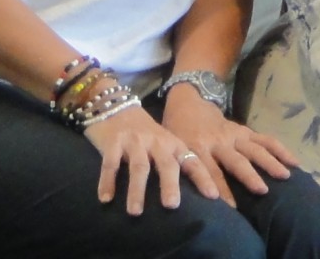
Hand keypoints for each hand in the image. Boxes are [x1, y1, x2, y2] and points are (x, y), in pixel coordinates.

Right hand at [85, 103, 218, 214]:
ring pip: (139, 167)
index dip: (202, 178)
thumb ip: (174, 162)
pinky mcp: (113, 141)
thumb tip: (192, 196)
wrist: (116, 106)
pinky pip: (111, 164)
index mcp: (172, 144)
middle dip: (170, 185)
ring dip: (137, 190)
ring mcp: (135, 141)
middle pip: (166, 164)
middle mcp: (156, 142)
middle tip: (172, 205)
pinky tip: (106, 199)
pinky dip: (108, 181)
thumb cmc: (144, 133)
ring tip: (136, 212)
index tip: (213, 196)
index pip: (191, 162)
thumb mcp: (163, 143)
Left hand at [160, 83, 298, 198]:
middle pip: (236, 160)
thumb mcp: (173, 150)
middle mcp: (218, 142)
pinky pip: (265, 140)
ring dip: (270, 162)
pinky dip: (279, 149)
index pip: (209, 171)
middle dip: (249, 176)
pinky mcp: (245, 131)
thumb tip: (182, 197)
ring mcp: (234, 135)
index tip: (230, 209)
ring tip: (285, 176)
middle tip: (262, 190)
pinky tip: (293, 161)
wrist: (189, 101)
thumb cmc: (177, 132)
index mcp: (197, 148)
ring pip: (254, 149)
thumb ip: (181, 169)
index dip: (219, 189)